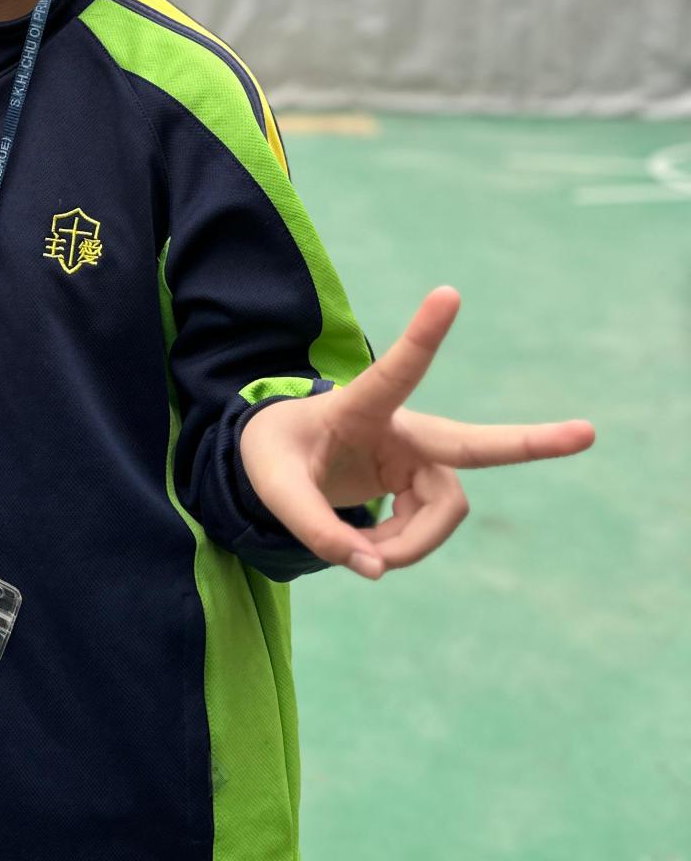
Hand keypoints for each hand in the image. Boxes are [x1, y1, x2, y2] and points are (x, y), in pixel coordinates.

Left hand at [238, 287, 593, 579]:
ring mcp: (420, 455)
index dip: (422, 336)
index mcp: (359, 405)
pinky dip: (404, 547)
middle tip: (588, 433)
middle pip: (473, 443)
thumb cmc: (275, 454)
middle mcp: (401, 427)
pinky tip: (373, 545)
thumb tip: (375, 569)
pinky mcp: (426, 479)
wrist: (284, 455)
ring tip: (365, 552)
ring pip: (444, 512)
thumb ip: (315, 530)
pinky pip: (432, 527)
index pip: (394, 370)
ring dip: (410, 544)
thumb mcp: (273, 487)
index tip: (448, 291)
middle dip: (531, 442)